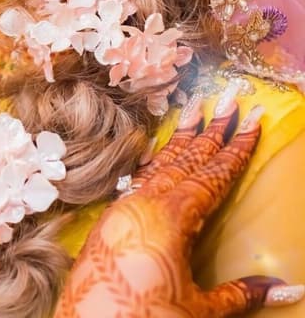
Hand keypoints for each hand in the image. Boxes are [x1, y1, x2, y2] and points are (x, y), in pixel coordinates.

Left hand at [54, 97, 304, 316]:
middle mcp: (148, 201)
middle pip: (188, 158)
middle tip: (229, 100)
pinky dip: (157, 159)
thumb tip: (285, 287)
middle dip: (213, 130)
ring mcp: (126, 204)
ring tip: (198, 110)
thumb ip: (239, 294)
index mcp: (174, 217)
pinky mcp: (113, 214)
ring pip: (162, 162)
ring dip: (184, 137)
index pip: (214, 175)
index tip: (252, 121)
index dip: (236, 149)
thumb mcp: (200, 309)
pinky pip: (141, 176)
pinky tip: (160, 149)